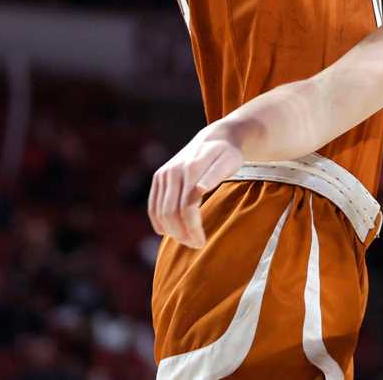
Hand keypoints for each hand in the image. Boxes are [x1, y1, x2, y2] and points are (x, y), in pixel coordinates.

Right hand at [148, 125, 245, 248]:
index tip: (202, 243)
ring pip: (159, 211)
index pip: (186, 207)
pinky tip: (169, 233)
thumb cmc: (228, 154)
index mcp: (190, 168)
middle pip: (170, 212)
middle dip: (182, 233)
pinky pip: (153, 206)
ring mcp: (163, 174)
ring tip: (187, 240)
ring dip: (170, 230)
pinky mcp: (158, 178)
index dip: (192, 228)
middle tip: (196, 245)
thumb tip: (199, 189)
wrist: (215, 138)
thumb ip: (215, 175)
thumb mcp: (229, 161)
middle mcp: (173, 171)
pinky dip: (159, 222)